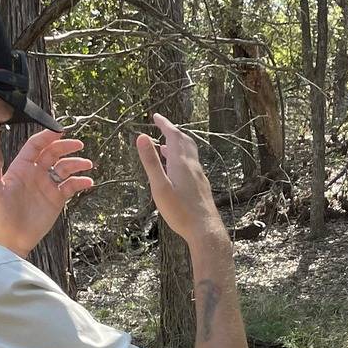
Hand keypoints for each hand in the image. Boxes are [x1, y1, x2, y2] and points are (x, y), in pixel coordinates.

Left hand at [0, 131, 94, 258]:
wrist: (12, 236)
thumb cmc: (1, 213)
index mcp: (21, 167)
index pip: (35, 146)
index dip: (46, 137)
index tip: (58, 131)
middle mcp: (36, 173)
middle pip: (53, 153)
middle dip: (66, 146)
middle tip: (78, 144)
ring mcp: (47, 185)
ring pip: (65, 168)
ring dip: (76, 164)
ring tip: (88, 164)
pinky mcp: (57, 198)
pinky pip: (71, 186)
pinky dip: (80, 182)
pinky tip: (88, 181)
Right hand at [136, 114, 223, 244]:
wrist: (205, 231)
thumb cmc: (180, 212)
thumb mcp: (159, 187)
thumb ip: (151, 162)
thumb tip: (142, 136)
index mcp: (181, 163)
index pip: (173, 135)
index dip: (164, 124)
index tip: (156, 116)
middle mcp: (193, 166)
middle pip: (184, 141)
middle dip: (172, 131)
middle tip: (161, 126)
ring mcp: (199, 177)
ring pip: (190, 154)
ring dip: (178, 145)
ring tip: (165, 146)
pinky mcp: (201, 187)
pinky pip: (192, 166)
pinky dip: (182, 159)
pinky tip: (177, 170)